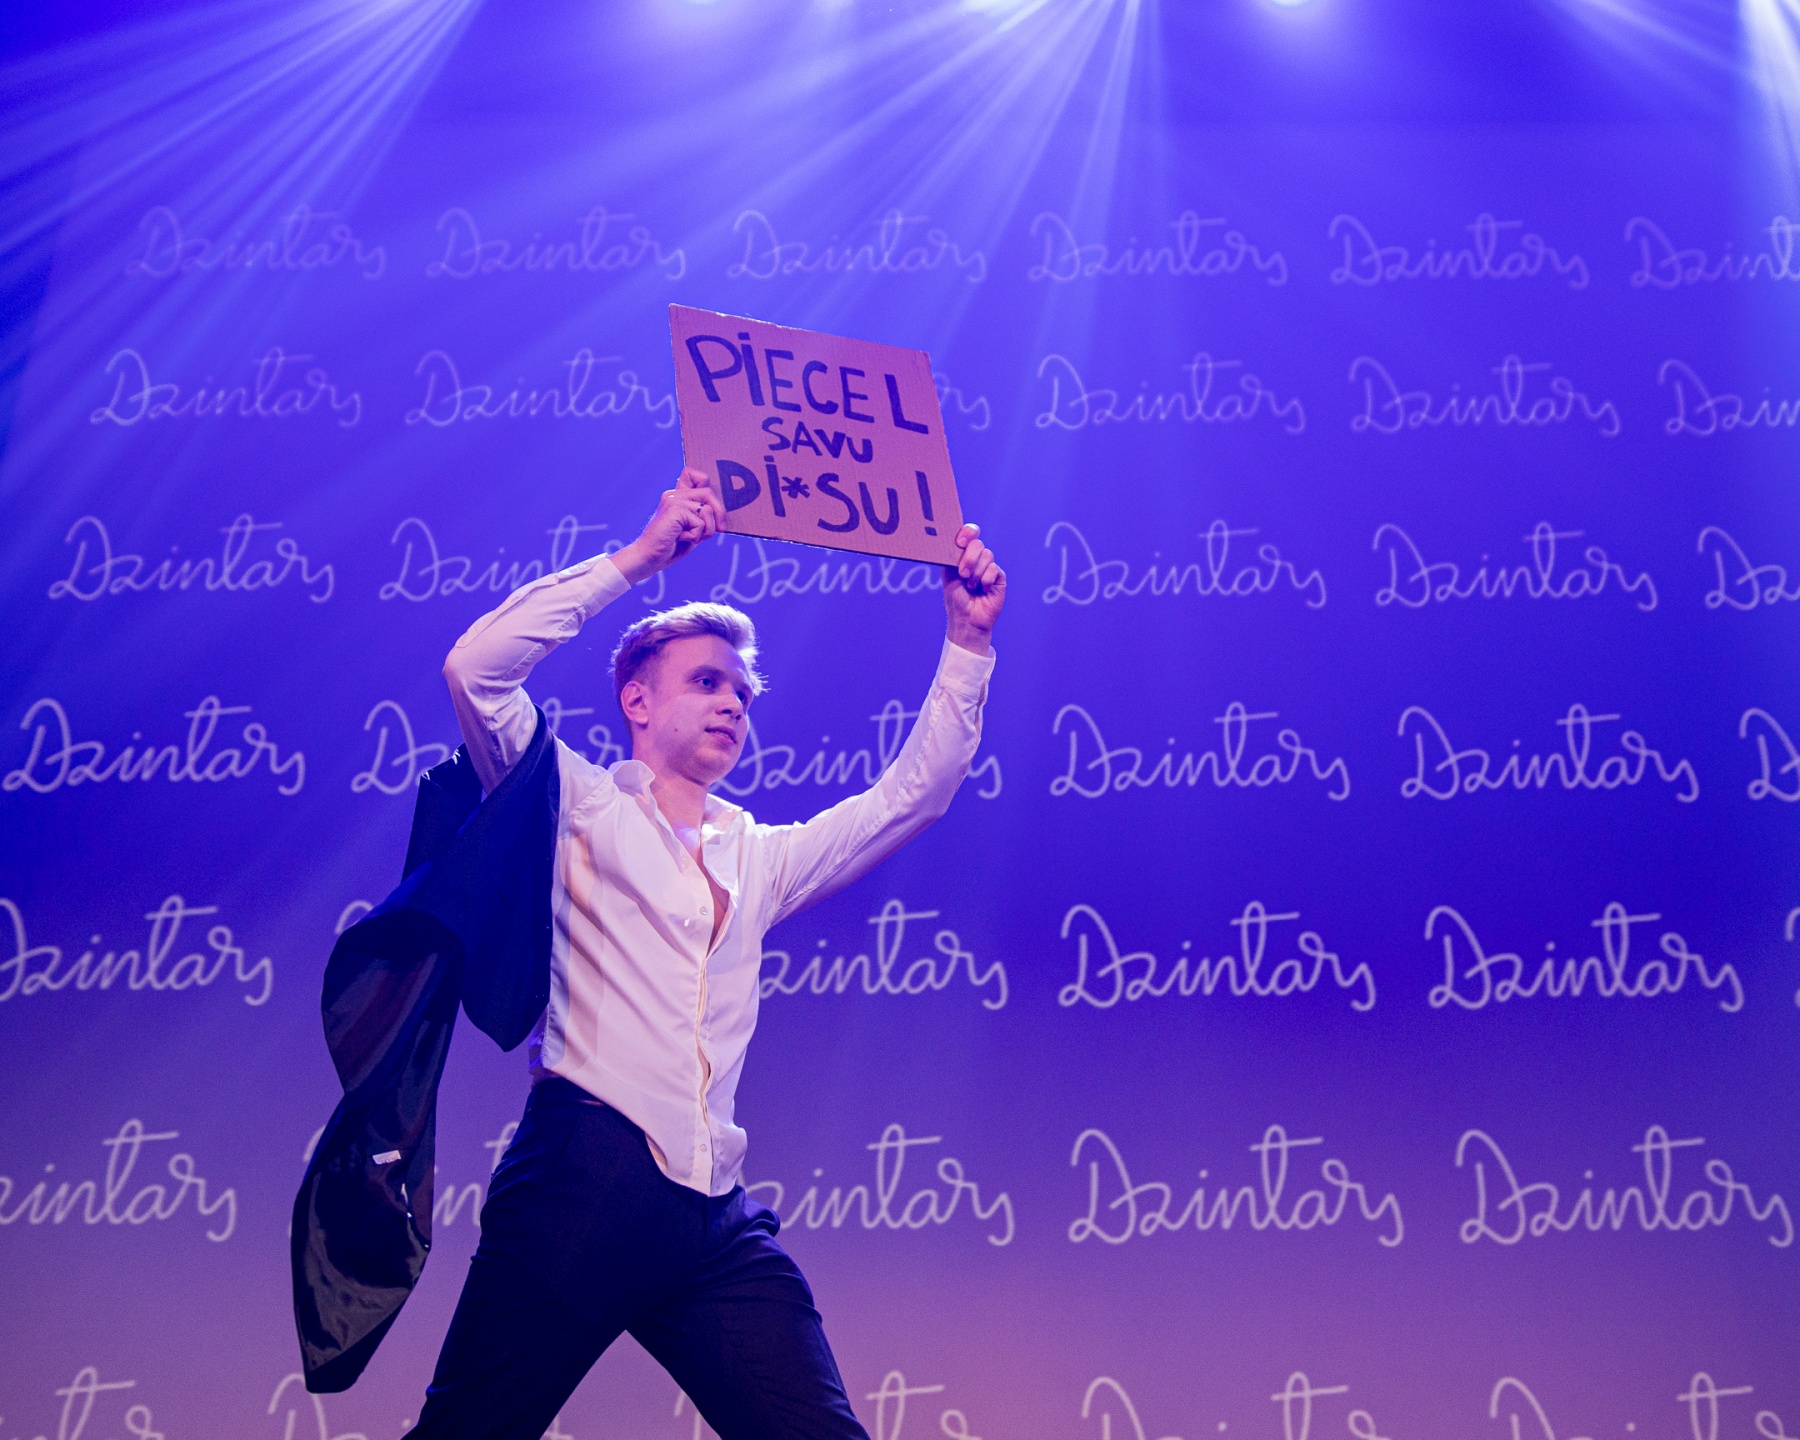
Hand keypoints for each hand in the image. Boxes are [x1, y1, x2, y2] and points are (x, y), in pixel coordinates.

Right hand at [612, 469, 726, 583]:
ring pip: (708, 509)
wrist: (650, 557)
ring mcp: (673, 500)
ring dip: (707, 530)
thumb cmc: (671, 546)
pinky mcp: (674, 509)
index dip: (706, 483)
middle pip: (709, 492)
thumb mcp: (693, 528)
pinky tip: (681, 538)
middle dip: (720, 513)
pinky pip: (700, 522)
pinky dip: (696, 536)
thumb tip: (722, 513)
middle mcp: (674, 495)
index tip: (710, 506)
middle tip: (720, 529)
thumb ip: (703, 516)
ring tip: (691, 537)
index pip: (693, 474)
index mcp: (677, 496)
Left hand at [942, 523, 1004, 655]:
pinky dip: (985, 580)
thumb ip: (952, 556)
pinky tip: (982, 590)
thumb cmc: (956, 598)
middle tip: (963, 574)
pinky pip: (994, 569)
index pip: (969, 534)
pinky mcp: (999, 577)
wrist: (967, 619)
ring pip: (987, 555)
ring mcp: (989, 567)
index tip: (961, 542)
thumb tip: (956, 541)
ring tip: (972, 587)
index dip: (967, 532)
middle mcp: (977, 558)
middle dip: (969, 558)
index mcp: (963, 555)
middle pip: (978, 543)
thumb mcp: (948, 575)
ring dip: (976, 573)